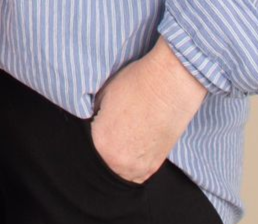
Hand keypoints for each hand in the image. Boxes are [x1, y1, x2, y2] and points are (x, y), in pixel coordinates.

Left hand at [90, 39, 207, 183]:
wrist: (171, 82)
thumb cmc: (135, 84)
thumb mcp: (101, 97)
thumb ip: (93, 118)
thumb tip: (92, 124)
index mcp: (102, 144)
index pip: (86, 147)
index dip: (90, 133)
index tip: (94, 124)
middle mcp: (120, 162)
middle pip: (102, 163)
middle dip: (102, 148)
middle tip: (109, 128)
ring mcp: (140, 167)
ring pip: (120, 171)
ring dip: (117, 159)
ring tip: (122, 136)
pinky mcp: (156, 165)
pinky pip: (137, 174)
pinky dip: (132, 164)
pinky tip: (131, 145)